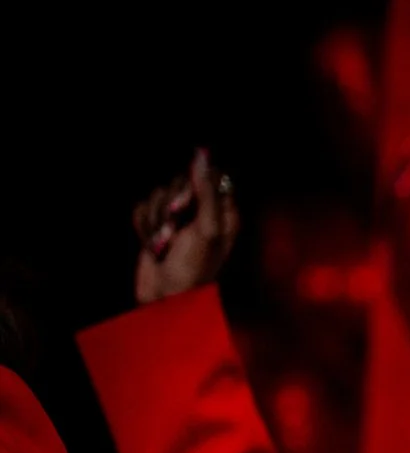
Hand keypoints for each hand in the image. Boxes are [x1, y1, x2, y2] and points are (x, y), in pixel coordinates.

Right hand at [132, 149, 238, 304]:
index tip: (189, 205)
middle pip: (180, 182)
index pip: (209, 176)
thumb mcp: (207, 228)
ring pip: (158, 194)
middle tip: (175, 228)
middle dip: (172, 205)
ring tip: (164, 242)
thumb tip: (202, 155)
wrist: (165, 297)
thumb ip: (206, 192)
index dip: (195, 186)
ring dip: (157, 219)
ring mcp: (177, 219)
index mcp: (224, 213)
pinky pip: (142, 209)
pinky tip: (152, 244)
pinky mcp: (155, 226)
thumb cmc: (194, 267)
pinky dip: (144, 226)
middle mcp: (202, 212)